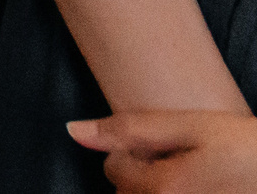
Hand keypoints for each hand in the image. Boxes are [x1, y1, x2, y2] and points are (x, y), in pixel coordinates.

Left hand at [70, 111, 256, 190]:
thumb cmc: (248, 148)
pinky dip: (170, 192)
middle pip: (128, 193)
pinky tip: (197, 183)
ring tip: (186, 171)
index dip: (131, 148)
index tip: (158, 142)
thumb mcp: (192, 126)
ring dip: (155, 186)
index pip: (114, 168)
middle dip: (140, 174)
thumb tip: (74, 131)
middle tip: (172, 157)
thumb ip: (131, 128)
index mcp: (163, 188)